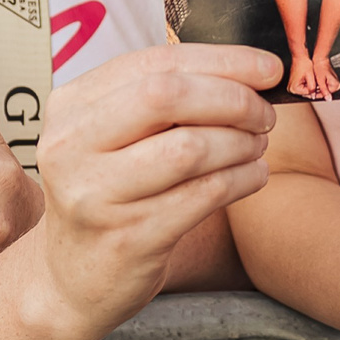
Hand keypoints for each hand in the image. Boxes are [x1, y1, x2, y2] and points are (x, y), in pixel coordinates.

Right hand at [29, 43, 279, 338]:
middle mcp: (72, 146)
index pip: (156, 62)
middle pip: (168, 96)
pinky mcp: (128, 238)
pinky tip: (253, 175)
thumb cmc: (109, 193)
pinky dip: (242, 179)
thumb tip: (251, 72)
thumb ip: (162, 99)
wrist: (72, 278)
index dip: (222, 60)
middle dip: (233, 99)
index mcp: (70, 106)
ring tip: (257, 145)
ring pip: (190, 148)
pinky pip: (204, 195)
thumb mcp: (111, 137)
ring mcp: (96, 195)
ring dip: (241, 142)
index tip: (268, 68)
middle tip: (264, 113)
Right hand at [283, 45, 319, 98]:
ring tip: (314, 80)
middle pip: (306, 93)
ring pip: (305, 90)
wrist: (300, 57)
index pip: (308, 93)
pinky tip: (311, 79)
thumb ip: (312, 87)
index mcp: (293, 88)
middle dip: (313, 89)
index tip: (320, 88)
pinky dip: (308, 84)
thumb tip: (314, 95)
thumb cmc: (303, 64)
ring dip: (311, 86)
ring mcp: (292, 86)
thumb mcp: (310, 76)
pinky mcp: (294, 84)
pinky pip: (303, 87)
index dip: (315, 90)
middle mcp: (291, 89)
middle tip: (318, 84)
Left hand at [310, 52, 338, 99]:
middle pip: (325, 92)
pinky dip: (319, 85)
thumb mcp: (321, 80)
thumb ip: (324, 91)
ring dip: (318, 88)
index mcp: (336, 85)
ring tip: (313, 83)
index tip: (312, 93)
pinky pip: (324, 86)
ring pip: (324, 90)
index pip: (326, 95)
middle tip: (312, 87)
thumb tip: (328, 99)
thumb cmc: (320, 67)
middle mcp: (336, 84)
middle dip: (318, 91)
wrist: (320, 60)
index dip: (318, 94)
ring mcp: (333, 82)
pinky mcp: (330, 81)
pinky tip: (316, 82)